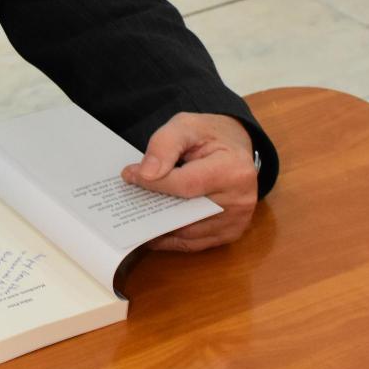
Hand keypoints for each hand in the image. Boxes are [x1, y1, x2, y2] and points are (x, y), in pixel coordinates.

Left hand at [121, 113, 257, 251]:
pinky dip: (170, 238)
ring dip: (159, 226)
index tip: (130, 176)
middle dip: (154, 206)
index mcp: (233, 170)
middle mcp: (240, 200)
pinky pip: (194, 243)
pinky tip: (151, 229)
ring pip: (187, 233)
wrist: (236, 148)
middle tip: (129, 200)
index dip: (155, 183)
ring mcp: (236, 221)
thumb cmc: (211, 135)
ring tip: (136, 213)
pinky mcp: (230, 234)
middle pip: (185, 212)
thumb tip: (146, 174)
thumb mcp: (186, 125)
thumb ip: (164, 145)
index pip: (186, 185)